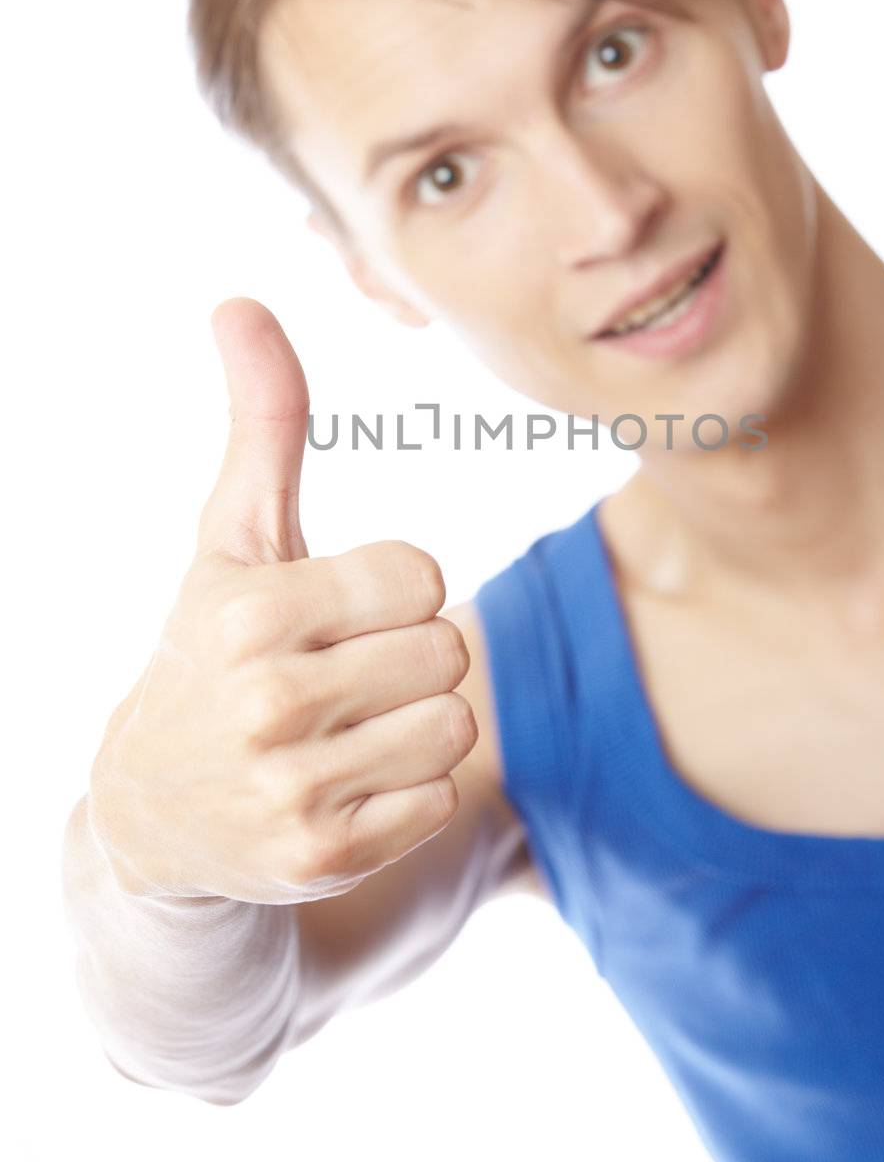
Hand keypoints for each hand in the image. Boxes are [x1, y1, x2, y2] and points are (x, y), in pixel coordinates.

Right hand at [87, 298, 475, 903]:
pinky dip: (410, 790)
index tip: (337, 609)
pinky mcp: (323, 859)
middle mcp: (266, 702)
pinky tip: (345, 782)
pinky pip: (441, 799)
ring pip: (454, 725)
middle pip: (448, 649)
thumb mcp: (232, 537)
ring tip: (347, 727)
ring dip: (417, 720)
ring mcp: (292, 790)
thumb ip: (264, 422)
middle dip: (410, 653)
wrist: (150, 810)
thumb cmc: (211, 646)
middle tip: (344, 672)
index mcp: (250, 610)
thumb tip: (241, 301)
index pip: (421, 573)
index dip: (392, 586)